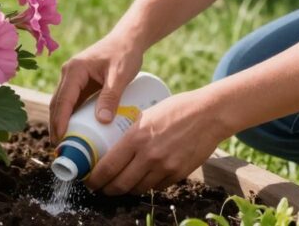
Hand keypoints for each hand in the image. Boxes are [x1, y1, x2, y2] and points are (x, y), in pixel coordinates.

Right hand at [49, 32, 143, 142]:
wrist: (128, 39)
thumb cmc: (125, 53)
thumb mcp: (120, 75)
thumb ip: (111, 96)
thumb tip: (101, 121)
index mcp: (74, 70)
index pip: (63, 100)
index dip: (60, 121)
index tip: (61, 140)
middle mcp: (68, 73)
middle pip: (57, 104)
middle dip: (56, 126)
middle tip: (61, 148)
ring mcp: (72, 78)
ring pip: (62, 104)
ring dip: (61, 123)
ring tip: (66, 144)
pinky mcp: (79, 83)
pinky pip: (71, 102)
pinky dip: (70, 117)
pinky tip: (74, 131)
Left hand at [84, 88, 230, 194]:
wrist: (208, 114)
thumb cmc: (176, 109)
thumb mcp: (145, 115)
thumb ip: (131, 134)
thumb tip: (114, 148)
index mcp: (136, 137)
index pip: (108, 166)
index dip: (95, 179)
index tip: (89, 181)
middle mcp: (149, 155)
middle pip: (120, 184)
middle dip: (107, 189)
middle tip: (101, 187)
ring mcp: (165, 167)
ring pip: (138, 189)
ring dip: (127, 189)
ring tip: (120, 184)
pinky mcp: (178, 174)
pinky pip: (157, 187)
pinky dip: (147, 185)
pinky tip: (143, 179)